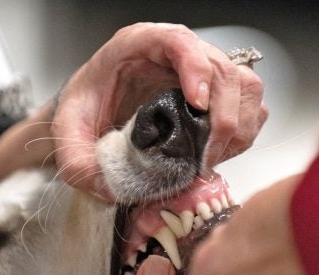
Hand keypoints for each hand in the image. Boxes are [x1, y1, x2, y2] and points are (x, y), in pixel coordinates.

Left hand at [51, 23, 267, 200]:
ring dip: (238, 127)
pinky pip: (250, 107)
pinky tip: (217, 154)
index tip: (196, 103)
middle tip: (204, 157)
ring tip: (210, 159)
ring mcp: (202, 73)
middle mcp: (177, 54)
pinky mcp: (216, 96)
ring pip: (245, 87)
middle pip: (223, 69)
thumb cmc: (85, 107)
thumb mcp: (68, 130)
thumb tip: (108, 188)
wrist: (92, 113)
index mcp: (139, 45)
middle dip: (222, 117)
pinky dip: (243, 134)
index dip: (195, 68)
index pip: (179, 40)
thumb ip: (77, 161)